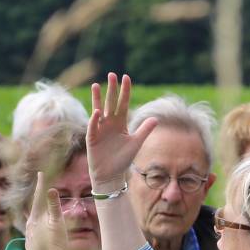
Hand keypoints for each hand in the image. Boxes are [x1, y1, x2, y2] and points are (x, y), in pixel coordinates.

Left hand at [23, 172, 70, 249]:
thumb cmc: (56, 245)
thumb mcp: (57, 224)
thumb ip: (54, 206)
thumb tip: (51, 189)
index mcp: (35, 219)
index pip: (38, 198)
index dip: (41, 185)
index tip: (40, 173)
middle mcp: (30, 226)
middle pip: (35, 208)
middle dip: (39, 198)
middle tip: (41, 187)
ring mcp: (30, 237)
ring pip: (34, 220)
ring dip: (38, 212)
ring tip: (40, 207)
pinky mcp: (33, 246)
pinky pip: (35, 231)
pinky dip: (39, 225)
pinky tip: (40, 229)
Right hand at [87, 73, 156, 190]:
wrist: (110, 175)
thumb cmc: (122, 159)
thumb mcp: (136, 143)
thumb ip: (144, 130)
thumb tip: (156, 118)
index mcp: (120, 123)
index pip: (123, 103)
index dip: (125, 91)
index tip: (126, 77)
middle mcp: (109, 123)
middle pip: (111, 103)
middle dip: (112, 89)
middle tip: (112, 74)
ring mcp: (100, 129)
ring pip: (99, 110)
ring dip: (98, 99)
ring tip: (97, 85)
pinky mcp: (92, 138)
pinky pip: (94, 127)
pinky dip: (95, 120)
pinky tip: (97, 111)